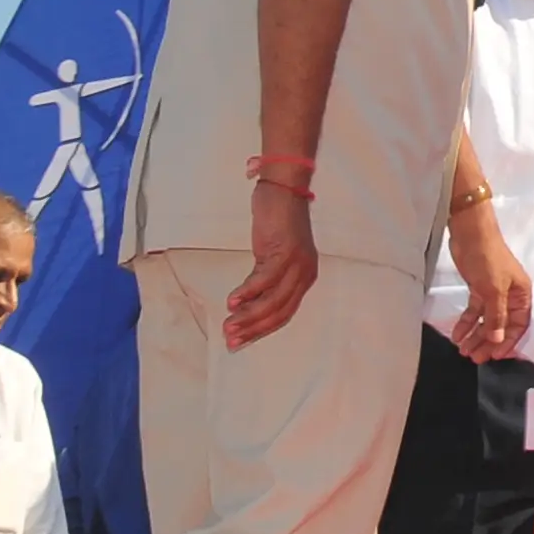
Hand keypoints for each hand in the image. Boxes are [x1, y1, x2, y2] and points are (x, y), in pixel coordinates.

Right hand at [224, 181, 319, 346]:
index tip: (239, 342)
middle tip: (229, 339)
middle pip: (279, 312)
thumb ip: (265, 281)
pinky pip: (265, 279)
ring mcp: (297, 263)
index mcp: (304, 278)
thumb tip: (245, 307)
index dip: (261, 330)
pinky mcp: (285, 251)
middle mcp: (305, 274)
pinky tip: (232, 301)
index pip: (284, 314)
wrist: (284, 191)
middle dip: (252, 329)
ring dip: (248, 315)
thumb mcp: (271, 257)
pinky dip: (248, 292)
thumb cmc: (276, 224)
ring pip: (273, 300)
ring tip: (228, 325)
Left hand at [447, 203, 533, 361]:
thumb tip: (497, 341)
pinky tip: (457, 334)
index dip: (507, 342)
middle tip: (475, 358)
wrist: (471, 235)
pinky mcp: (479, 289)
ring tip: (463, 350)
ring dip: (476, 335)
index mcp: (522, 295)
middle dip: (488, 342)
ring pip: (487, 320)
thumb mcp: (494, 290)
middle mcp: (510, 296)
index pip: (519, 325)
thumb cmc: (488, 259)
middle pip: (501, 325)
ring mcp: (493, 293)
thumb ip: (496, 317)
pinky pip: (474, 311)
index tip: (494, 356)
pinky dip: (466, 323)